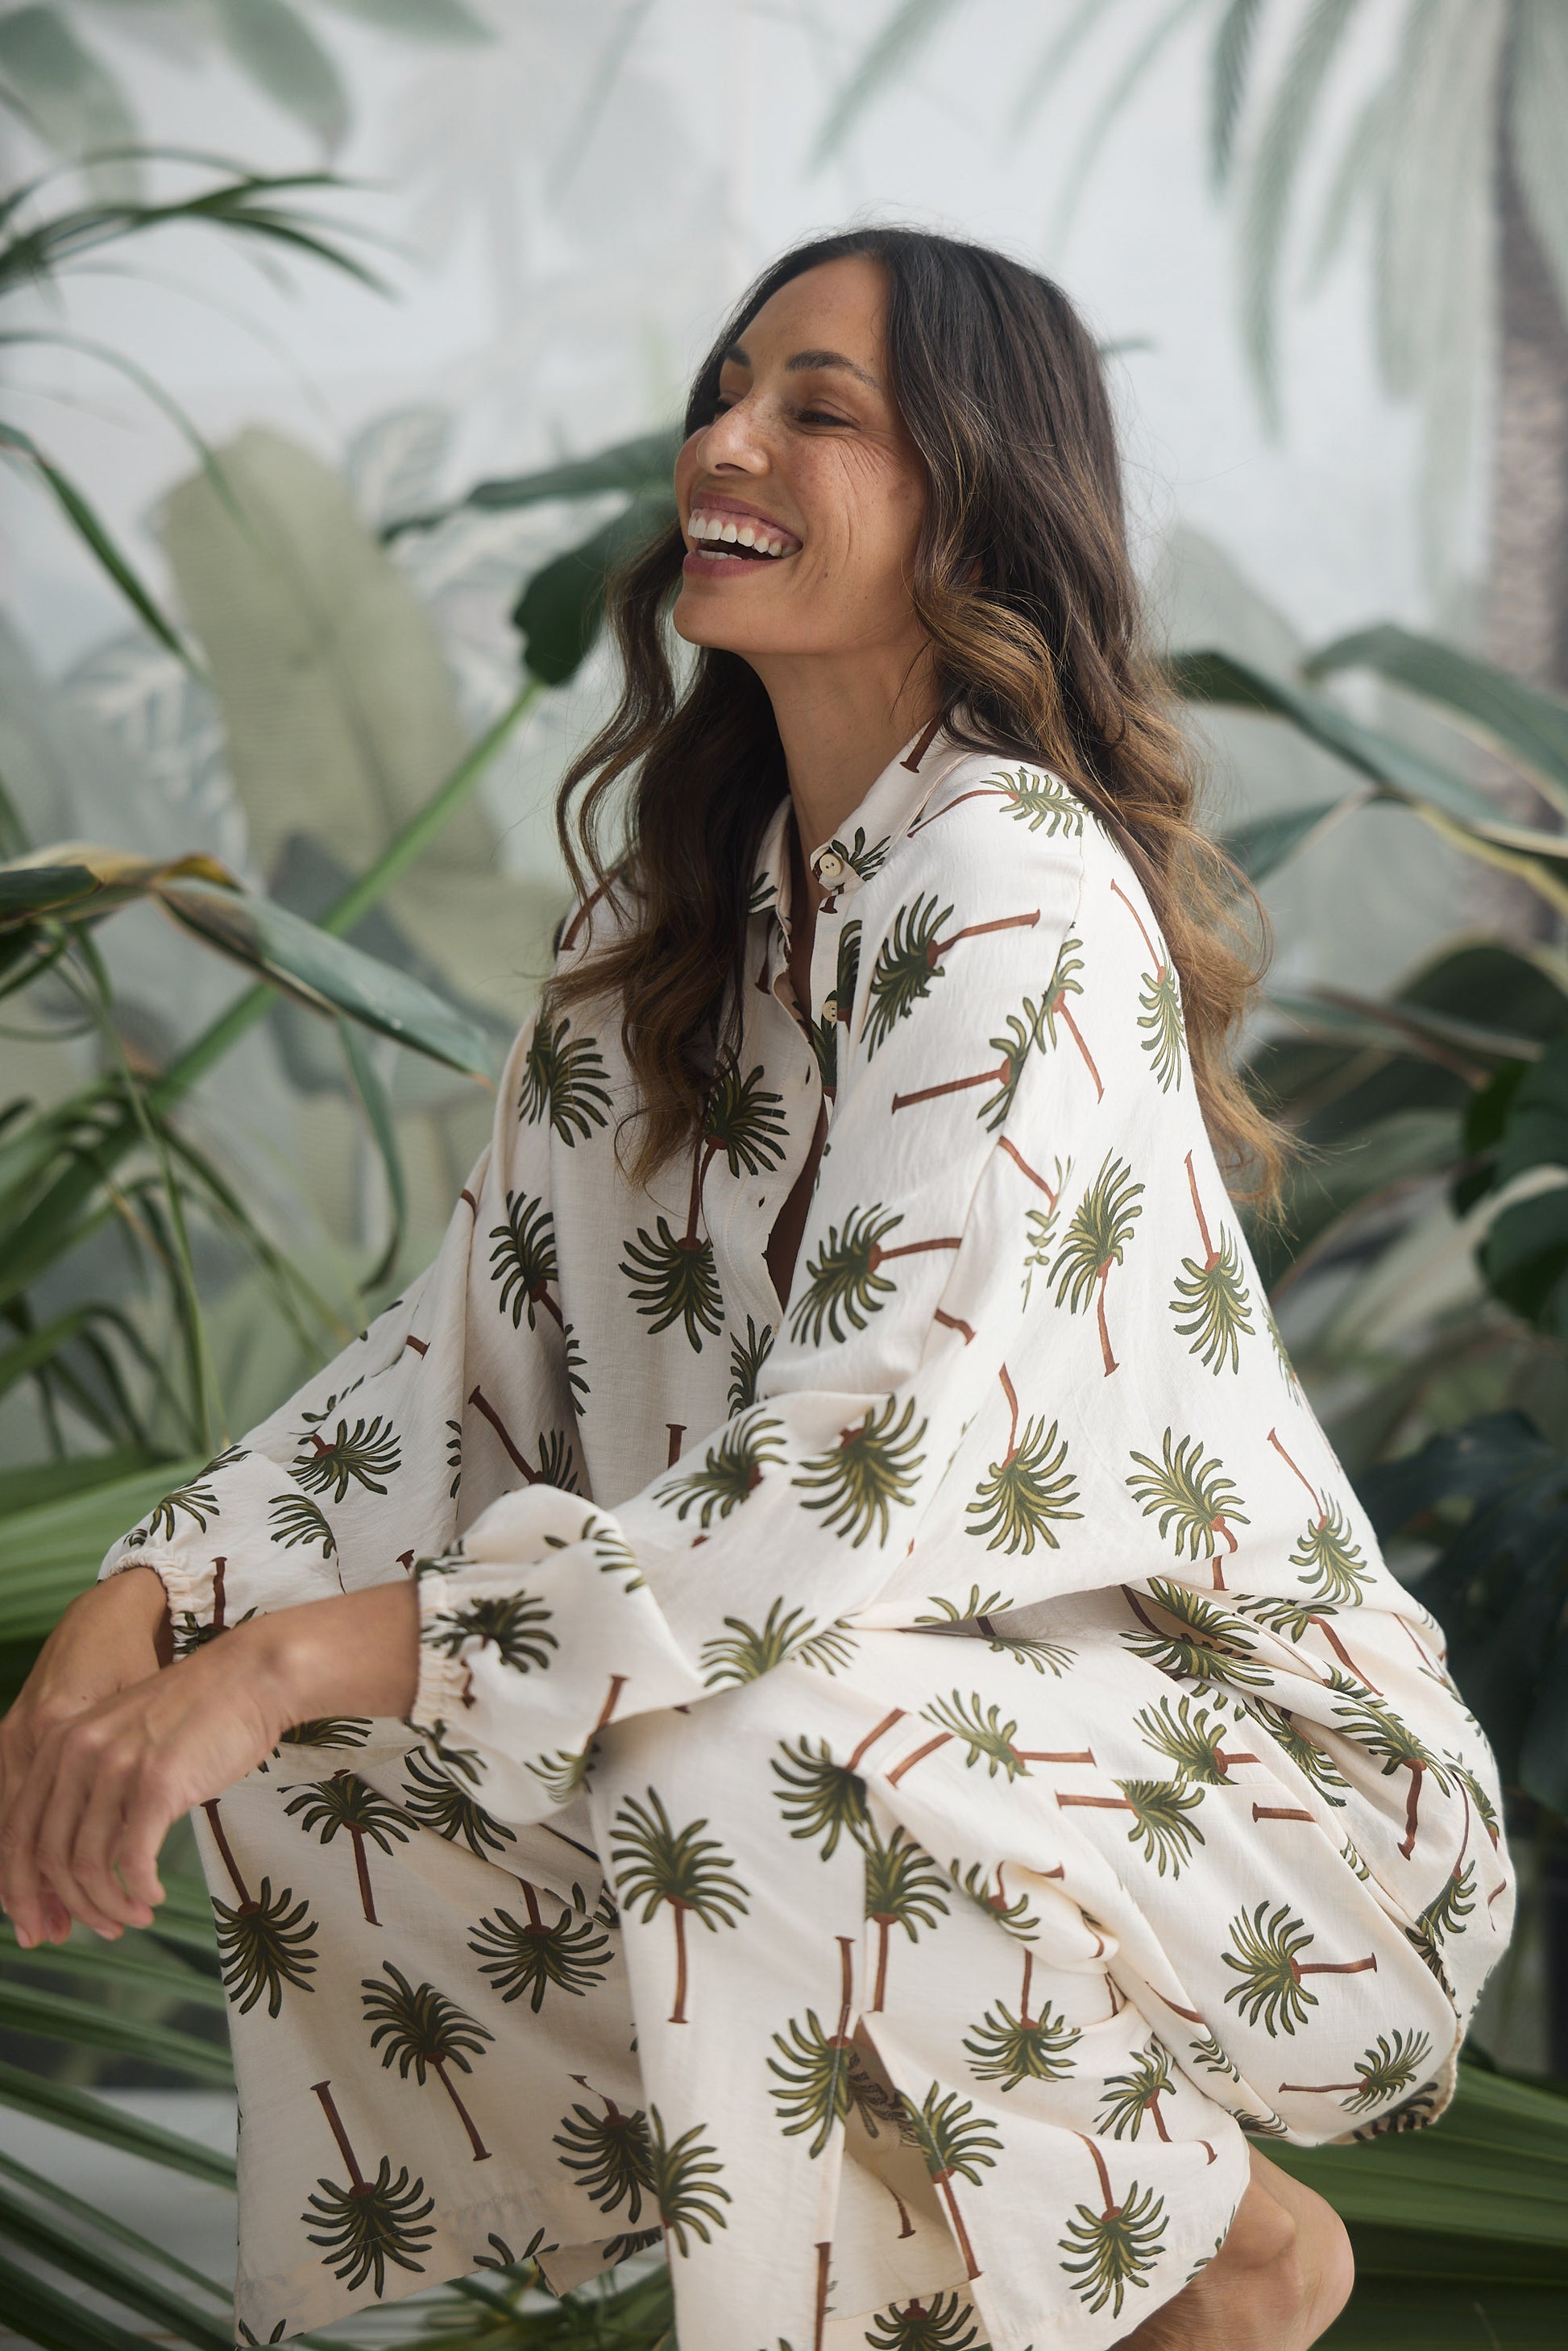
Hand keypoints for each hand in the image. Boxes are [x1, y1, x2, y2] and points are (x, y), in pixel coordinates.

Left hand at [0, 1613, 296, 1946]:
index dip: (22, 1888)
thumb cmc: (198, 1713)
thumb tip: (82, 1859)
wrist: (252, 1676)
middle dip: (68, 1907)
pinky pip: (132, 1860)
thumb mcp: (124, 1740)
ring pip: (87, 1864)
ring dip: (108, 1906)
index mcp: (60, 1742)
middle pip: (47, 1856)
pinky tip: (153, 1897)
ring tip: (133, 1917)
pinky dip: (138, 1891)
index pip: (18, 1831)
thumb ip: (93, 1788)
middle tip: (101, 1929)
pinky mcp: (157, 1783)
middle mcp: (77, 1752)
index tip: (41, 1923)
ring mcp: (116, 1766)